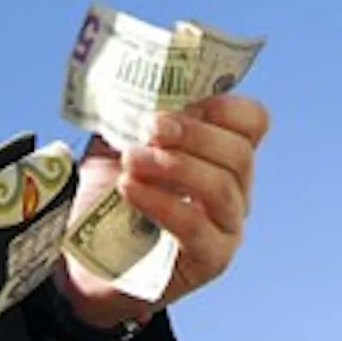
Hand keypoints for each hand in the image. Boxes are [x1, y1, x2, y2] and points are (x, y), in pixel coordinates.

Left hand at [58, 94, 270, 328]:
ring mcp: (227, 226)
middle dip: (194, 133)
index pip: (253, 122)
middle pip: (239, 152)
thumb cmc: (108, 194)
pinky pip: (195, 226)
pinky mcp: (210, 260)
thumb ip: (132, 112)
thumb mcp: (118, 141)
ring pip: (221, 187)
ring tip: (132, 160)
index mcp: (220, 152)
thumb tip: (132, 80)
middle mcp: (235, 188)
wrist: (87, 260)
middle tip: (150, 129)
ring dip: (174, 166)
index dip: (225, 106)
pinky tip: (129, 189)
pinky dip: (161, 202)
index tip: (185, 102)